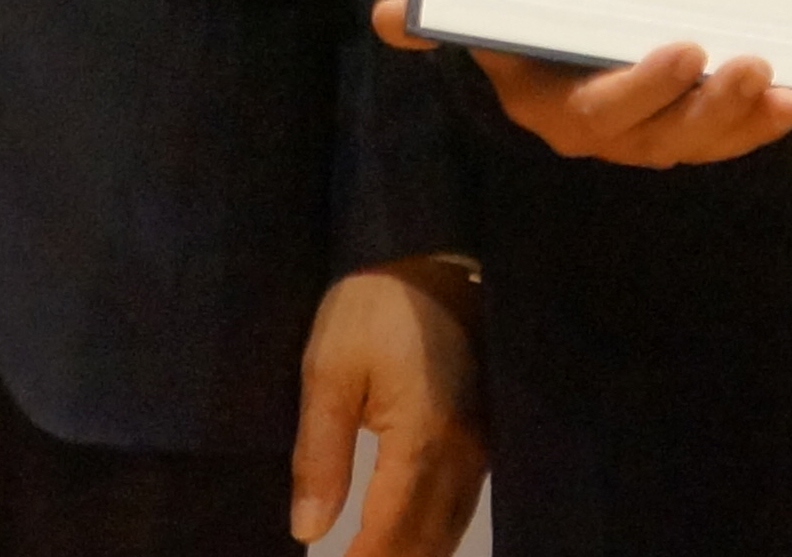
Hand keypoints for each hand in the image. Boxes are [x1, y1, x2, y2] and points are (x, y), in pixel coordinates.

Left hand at [289, 260, 486, 551]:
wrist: (441, 263)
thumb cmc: (378, 308)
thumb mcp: (329, 369)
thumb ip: (319, 454)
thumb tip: (306, 531)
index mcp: (421, 441)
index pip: (389, 534)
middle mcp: (461, 459)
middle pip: (425, 545)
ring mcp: (480, 453)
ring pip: (447, 535)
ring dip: (410, 556)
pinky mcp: (485, 443)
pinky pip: (460, 511)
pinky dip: (432, 538)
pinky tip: (406, 544)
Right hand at [377, 0, 791, 165]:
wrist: (534, 55)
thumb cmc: (509, 34)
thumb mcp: (474, 27)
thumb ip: (439, 25)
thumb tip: (389, 17)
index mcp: (554, 112)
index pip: (601, 111)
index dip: (646, 87)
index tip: (685, 49)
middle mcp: (606, 138)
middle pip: (663, 135)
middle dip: (709, 106)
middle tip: (747, 63)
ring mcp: (650, 138)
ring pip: (699, 141)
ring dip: (741, 119)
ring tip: (781, 88)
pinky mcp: (683, 130)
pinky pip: (722, 139)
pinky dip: (757, 126)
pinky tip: (791, 104)